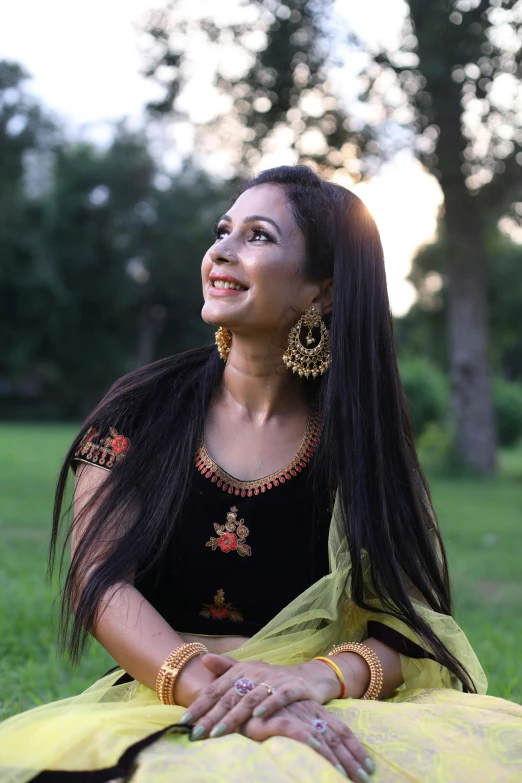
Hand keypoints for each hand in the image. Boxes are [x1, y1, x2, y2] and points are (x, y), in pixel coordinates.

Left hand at [180, 653, 340, 739]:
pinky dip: (267, 706)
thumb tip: (203, 659)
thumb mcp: (249, 673)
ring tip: (217, 732)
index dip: (200, 704)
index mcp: (242, 670)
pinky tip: (257, 718)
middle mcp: (255, 672)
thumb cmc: (273, 679)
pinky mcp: (293, 687)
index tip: (184, 720)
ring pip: (249, 699)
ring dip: (233, 716)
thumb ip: (226, 668)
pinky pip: (278, 697)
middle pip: (229, 696)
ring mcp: (274, 679)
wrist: (310, 677)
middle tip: (195, 733)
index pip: (217, 688)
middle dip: (211, 716)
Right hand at [243, 700, 373, 781]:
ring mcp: (293, 713)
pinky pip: (293, 729)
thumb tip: (328, 748)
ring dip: (333, 757)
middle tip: (364, 778)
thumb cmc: (271, 711)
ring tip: (342, 776)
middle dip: (351, 759)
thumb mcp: (295, 718)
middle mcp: (309, 711)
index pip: (342, 730)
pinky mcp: (274, 719)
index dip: (356, 749)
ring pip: (319, 736)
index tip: (369, 767)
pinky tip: (315, 749)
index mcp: (315, 710)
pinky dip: (305, 738)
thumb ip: (311, 730)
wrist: (243, 697)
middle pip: (335, 737)